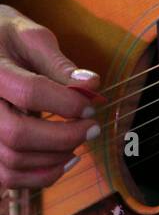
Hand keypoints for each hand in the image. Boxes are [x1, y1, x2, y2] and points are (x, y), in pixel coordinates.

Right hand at [0, 5, 103, 190]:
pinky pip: (7, 177)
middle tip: (93, 128)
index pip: (29, 92)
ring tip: (81, 142)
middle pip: (17, 135)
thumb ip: (59, 64)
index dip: (65, 103)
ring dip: (54, 159)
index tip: (92, 106)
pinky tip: (65, 161)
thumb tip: (92, 85)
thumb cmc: (7, 37)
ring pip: (12, 162)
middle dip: (63, 136)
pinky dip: (39, 176)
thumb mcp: (32, 38)